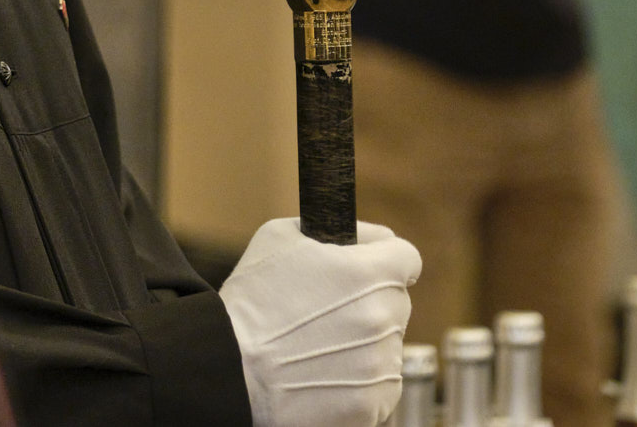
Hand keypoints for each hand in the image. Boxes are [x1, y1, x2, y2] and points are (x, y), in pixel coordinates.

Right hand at [220, 218, 419, 426]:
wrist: (230, 369)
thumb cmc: (251, 301)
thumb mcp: (282, 237)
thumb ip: (336, 231)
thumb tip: (367, 240)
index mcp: (371, 273)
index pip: (407, 258)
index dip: (385, 259)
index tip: (370, 269)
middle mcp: (384, 318)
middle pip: (395, 303)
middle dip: (369, 302)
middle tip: (327, 312)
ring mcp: (381, 365)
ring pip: (387, 345)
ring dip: (363, 343)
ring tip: (317, 346)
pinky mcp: (372, 405)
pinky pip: (379, 385)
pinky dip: (358, 380)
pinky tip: (322, 373)